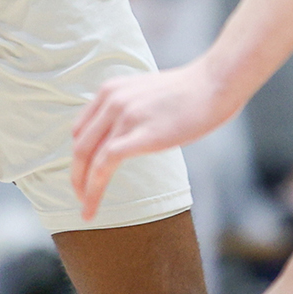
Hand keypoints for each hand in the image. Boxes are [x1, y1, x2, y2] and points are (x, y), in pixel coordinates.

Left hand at [72, 61, 242, 220]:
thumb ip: (131, 109)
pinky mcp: (140, 135)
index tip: (84, 174)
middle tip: (80, 197)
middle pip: (80, 146)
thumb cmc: (191, 93)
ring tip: (86, 210)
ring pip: (88, 158)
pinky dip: (93, 190)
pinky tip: (93, 207)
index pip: (81, 129)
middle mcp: (112, 100)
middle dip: (76, 176)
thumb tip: (127, 136)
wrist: (216, 83)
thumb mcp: (147, 94)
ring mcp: (125, 116)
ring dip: (82, 188)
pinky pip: (105, 166)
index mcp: (111, 90)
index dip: (79, 156)